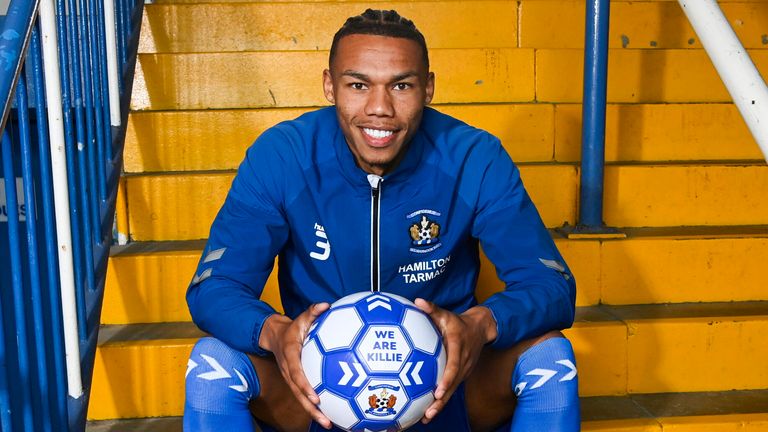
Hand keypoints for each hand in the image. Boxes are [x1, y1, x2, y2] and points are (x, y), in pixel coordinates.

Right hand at [259, 303, 331, 428]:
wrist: (274, 336)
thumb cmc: (292, 327)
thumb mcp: (301, 318)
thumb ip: (313, 311)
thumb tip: (326, 304)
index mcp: (290, 356)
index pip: (297, 374)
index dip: (305, 386)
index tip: (316, 396)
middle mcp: (289, 371)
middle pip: (298, 394)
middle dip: (310, 408)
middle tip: (325, 419)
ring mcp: (291, 379)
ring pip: (300, 399)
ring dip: (313, 413)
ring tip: (328, 424)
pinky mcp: (295, 382)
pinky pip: (304, 396)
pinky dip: (314, 407)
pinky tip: (330, 415)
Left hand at [414, 299, 496, 423]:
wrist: (481, 328)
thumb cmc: (458, 321)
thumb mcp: (446, 314)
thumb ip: (432, 309)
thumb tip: (417, 301)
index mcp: (458, 348)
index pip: (454, 366)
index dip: (447, 379)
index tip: (438, 391)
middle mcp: (463, 362)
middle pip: (453, 385)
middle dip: (442, 401)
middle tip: (429, 413)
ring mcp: (464, 371)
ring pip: (453, 390)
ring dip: (441, 405)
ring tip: (426, 418)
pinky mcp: (461, 375)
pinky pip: (452, 389)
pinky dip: (442, 401)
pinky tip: (428, 412)